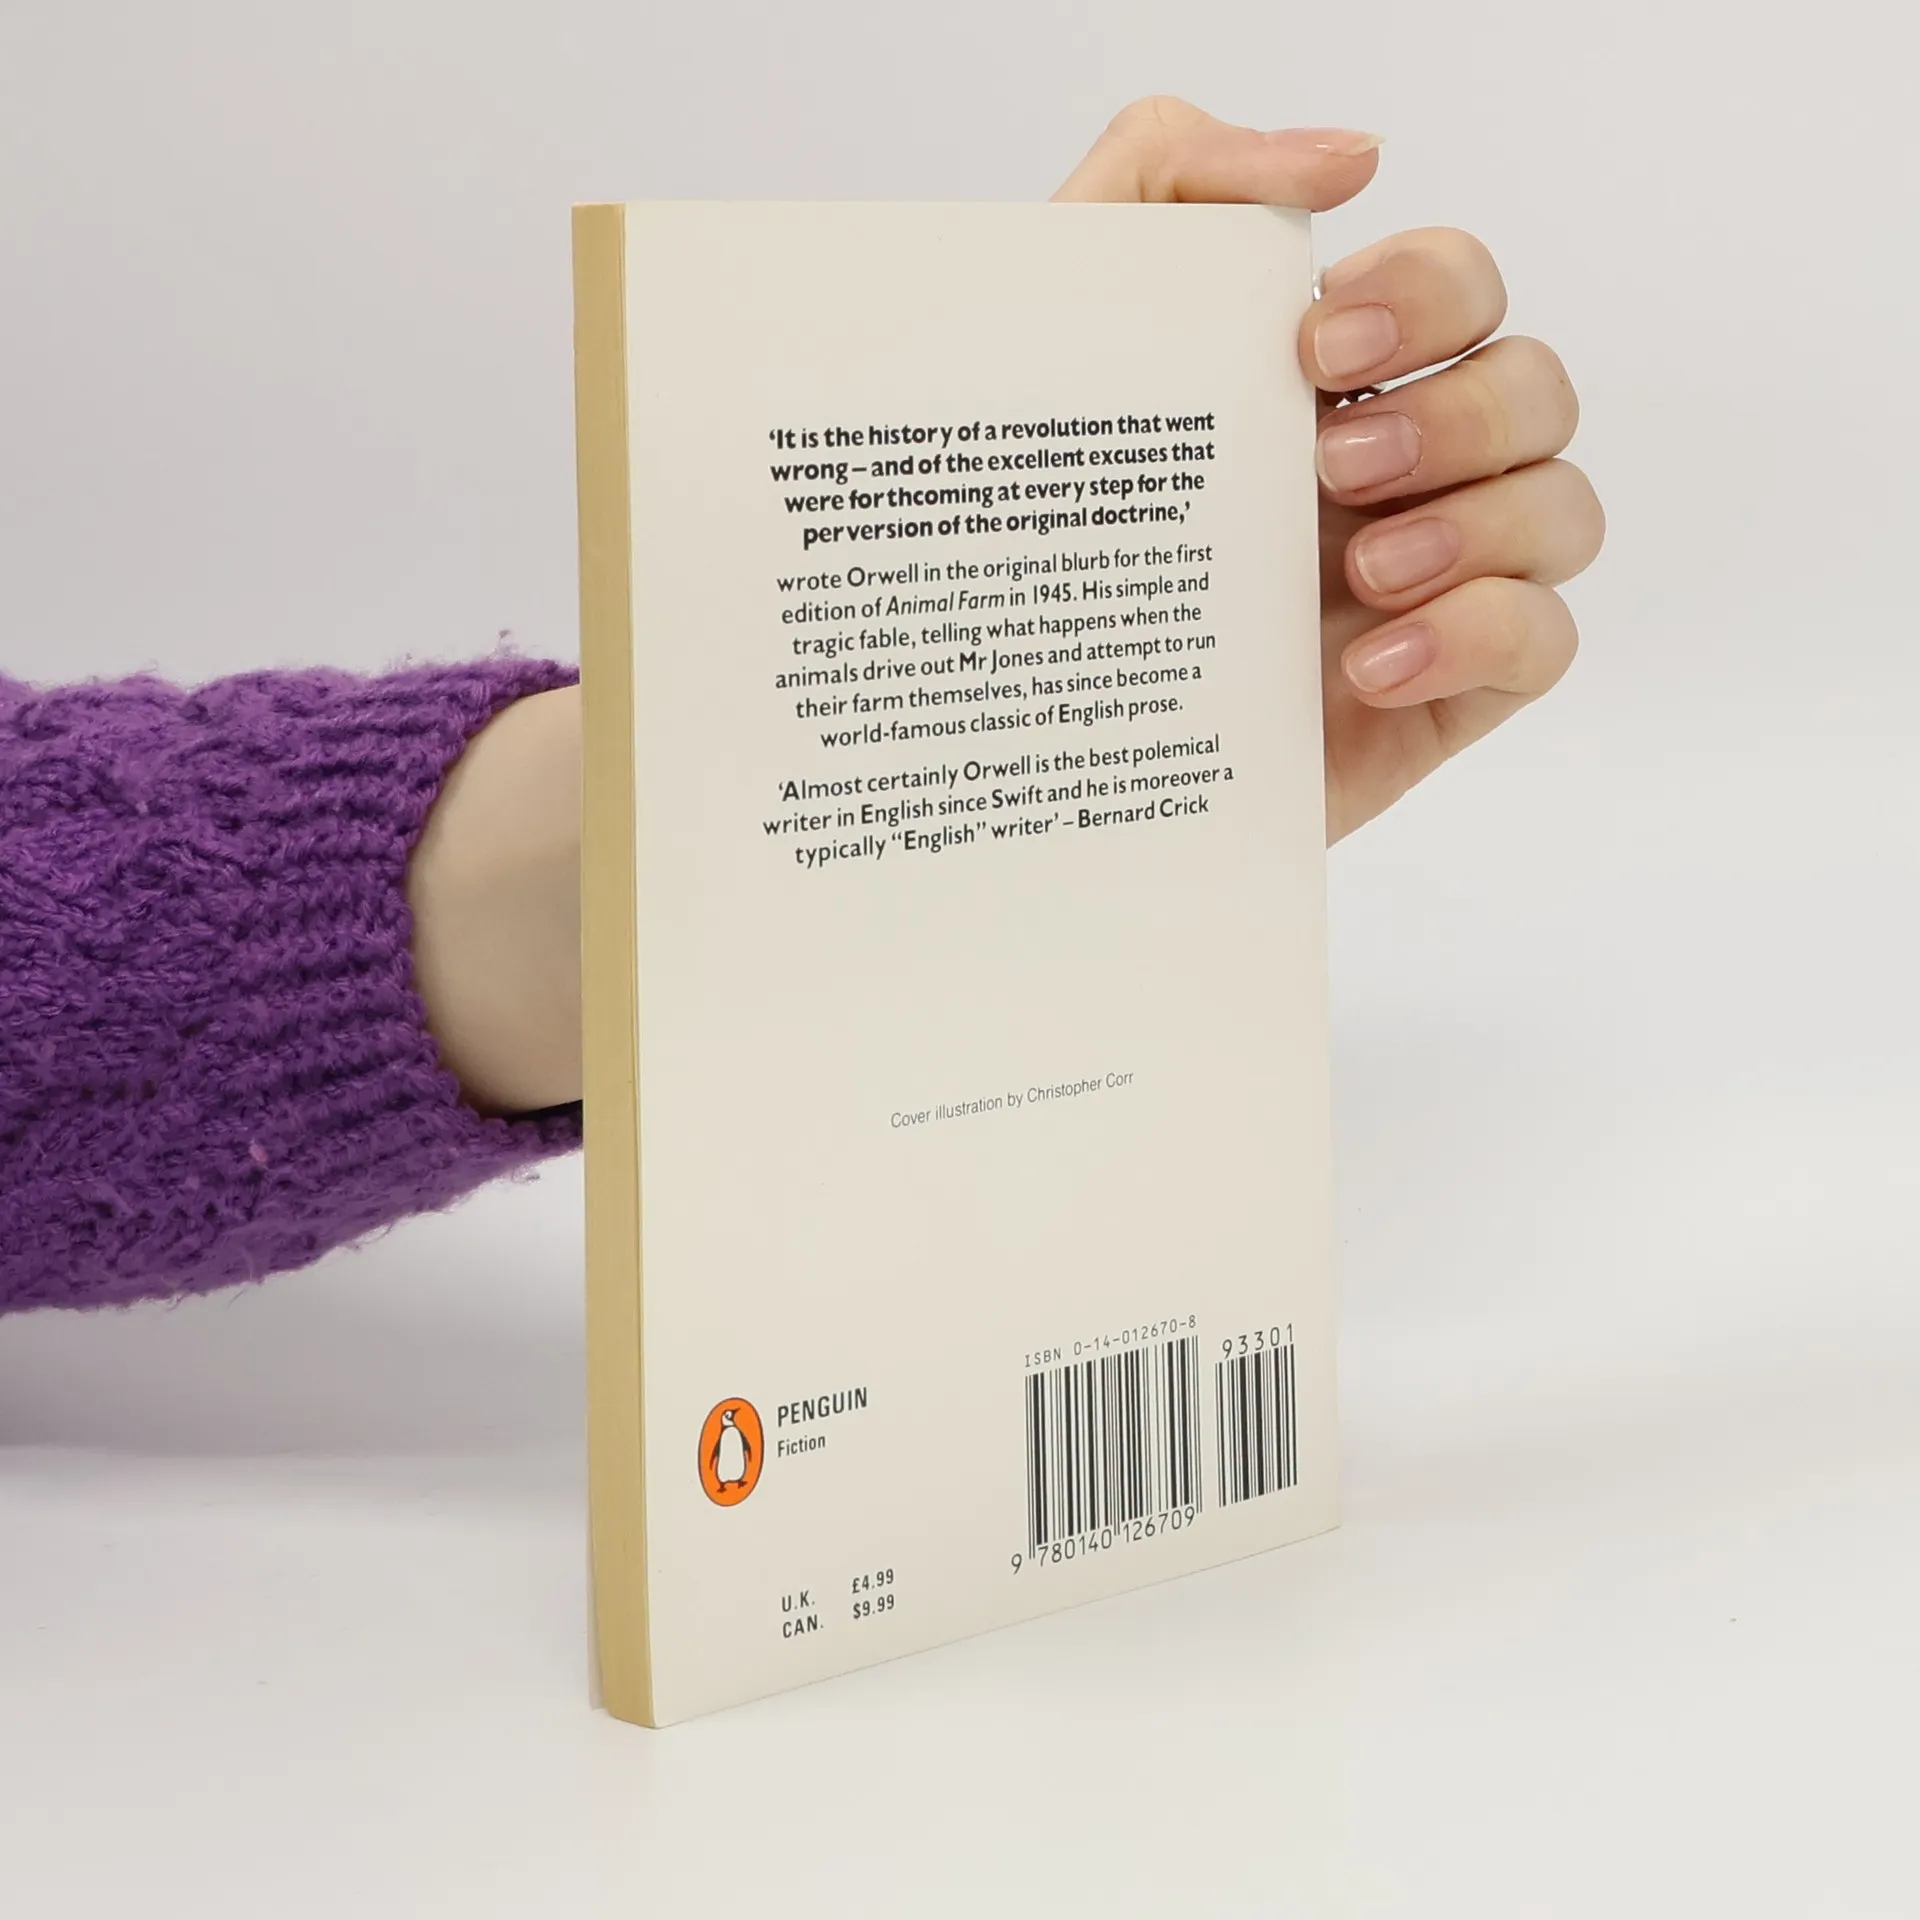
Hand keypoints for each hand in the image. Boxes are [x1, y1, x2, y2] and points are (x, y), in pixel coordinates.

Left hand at [1054, 98, 1604, 842]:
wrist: (1018, 731)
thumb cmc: (1035, 529)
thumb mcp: (1058, 323)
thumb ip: (1168, 175)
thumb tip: (1349, 156)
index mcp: (1329, 385)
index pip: (1457, 288)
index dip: (1427, 293)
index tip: (1319, 348)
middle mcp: (1397, 472)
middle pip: (1535, 389)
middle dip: (1457, 413)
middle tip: (1331, 467)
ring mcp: (1428, 582)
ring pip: (1565, 507)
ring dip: (1479, 523)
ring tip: (1361, 572)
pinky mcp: (1438, 692)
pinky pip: (1544, 642)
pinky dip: (1478, 635)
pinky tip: (1365, 665)